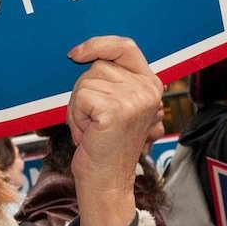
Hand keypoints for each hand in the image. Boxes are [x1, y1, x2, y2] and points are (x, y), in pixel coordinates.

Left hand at [66, 36, 163, 225]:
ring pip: (85, 82)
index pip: (125, 46)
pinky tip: (88, 134)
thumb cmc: (105, 144)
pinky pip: (80, 98)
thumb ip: (111, 79)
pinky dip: (75, 117)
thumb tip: (83, 52)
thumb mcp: (115, 105)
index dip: (99, 44)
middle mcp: (147, 89)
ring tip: (91, 128)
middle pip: (98, 65)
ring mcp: (134, 99)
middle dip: (84, 91)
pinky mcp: (116, 110)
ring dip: (78, 107)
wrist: (107, 181)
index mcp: (150, 84)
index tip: (75, 54)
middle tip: (92, 119)